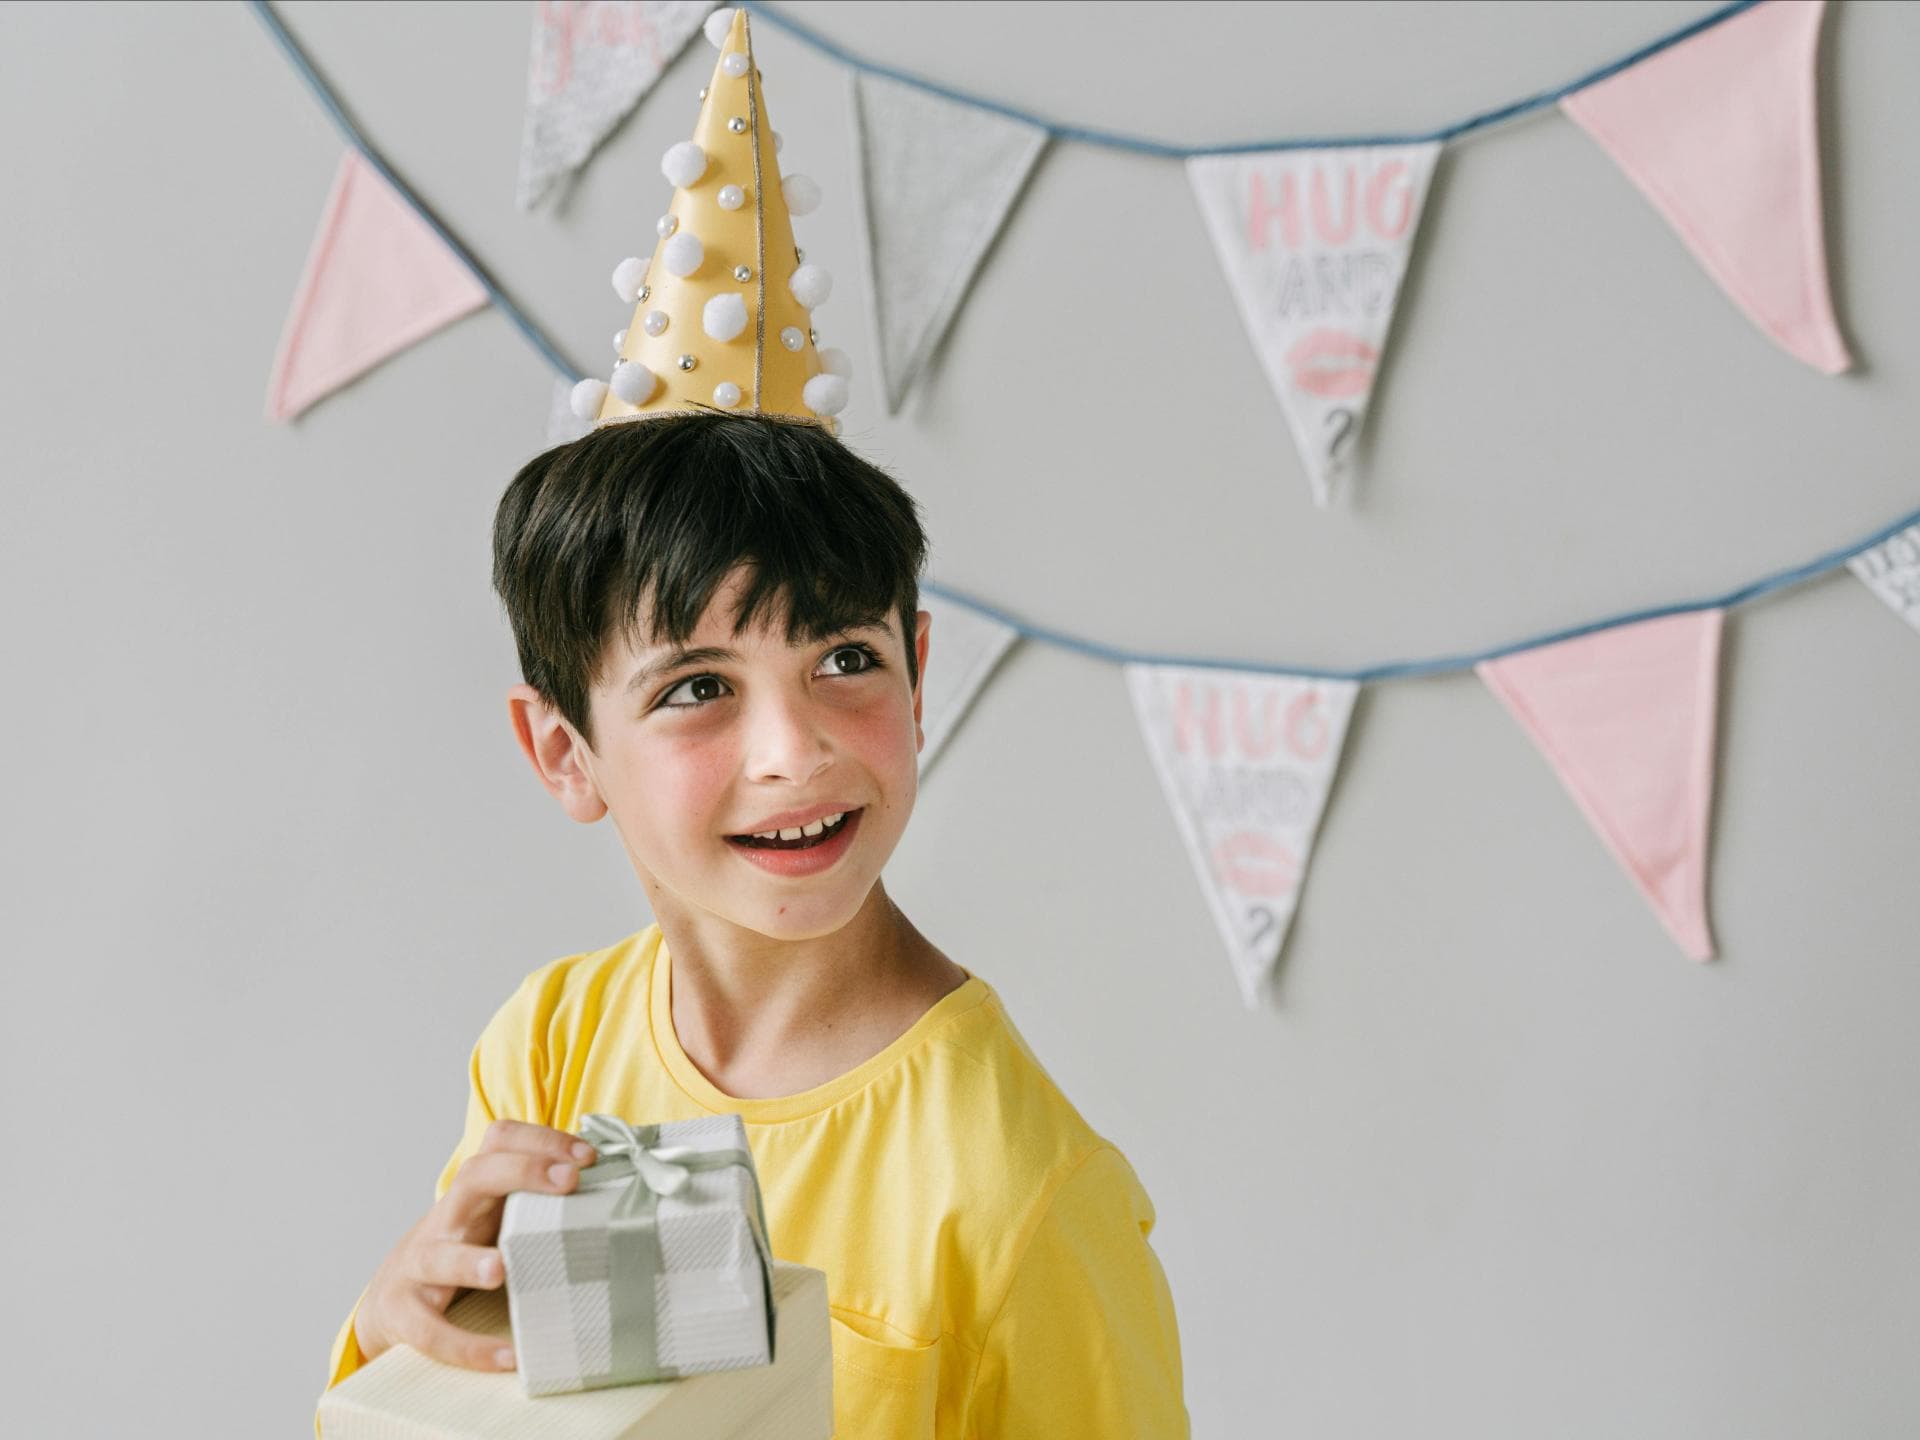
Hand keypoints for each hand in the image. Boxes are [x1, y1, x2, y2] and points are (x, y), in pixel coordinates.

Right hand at [351, 1119, 597, 1370]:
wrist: (390, 1297)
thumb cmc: (465, 1251)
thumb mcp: (497, 1218)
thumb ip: (542, 1206)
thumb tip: (625, 1196)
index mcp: (474, 1192)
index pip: (499, 1141)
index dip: (541, 1139)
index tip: (588, 1156)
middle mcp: (446, 1218)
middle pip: (473, 1176)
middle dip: (521, 1172)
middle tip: (568, 1182)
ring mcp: (419, 1265)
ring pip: (438, 1254)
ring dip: (470, 1261)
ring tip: (500, 1270)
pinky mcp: (404, 1314)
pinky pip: (432, 1333)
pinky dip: (470, 1348)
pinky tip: (508, 1356)